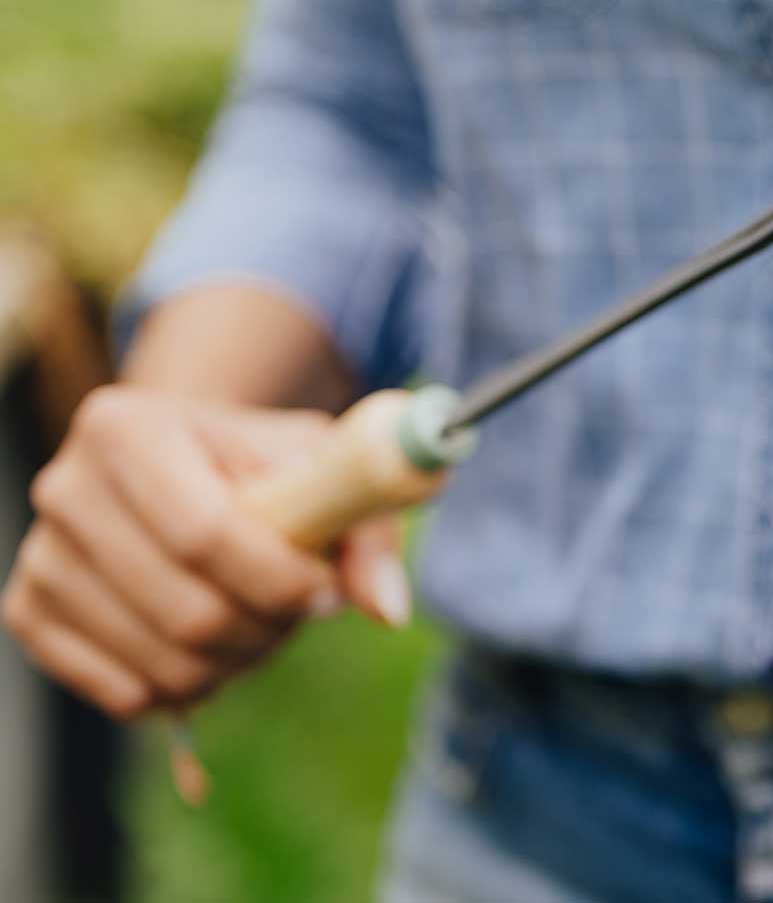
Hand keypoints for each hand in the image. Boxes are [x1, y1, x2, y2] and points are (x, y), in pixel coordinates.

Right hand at [2, 385, 418, 719]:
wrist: (188, 460)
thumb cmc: (265, 463)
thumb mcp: (326, 467)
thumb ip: (367, 526)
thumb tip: (387, 609)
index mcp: (127, 426)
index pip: (205, 533)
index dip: (280, 580)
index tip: (327, 590)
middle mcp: (65, 487)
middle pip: (186, 610)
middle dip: (268, 629)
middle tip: (303, 612)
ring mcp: (40, 556)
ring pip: (161, 663)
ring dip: (239, 662)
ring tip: (266, 623)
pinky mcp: (30, 616)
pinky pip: (124, 695)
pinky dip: (190, 688)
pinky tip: (216, 646)